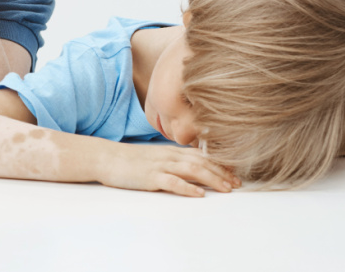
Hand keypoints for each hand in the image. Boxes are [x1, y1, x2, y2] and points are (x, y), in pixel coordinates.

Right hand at [99, 143, 240, 197]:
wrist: (106, 157)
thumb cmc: (130, 160)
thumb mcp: (155, 156)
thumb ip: (173, 160)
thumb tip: (191, 168)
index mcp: (171, 150)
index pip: (201, 155)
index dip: (220, 164)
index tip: (234, 174)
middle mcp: (169, 155)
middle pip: (202, 162)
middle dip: (222, 173)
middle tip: (237, 184)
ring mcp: (160, 165)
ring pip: (192, 170)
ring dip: (212, 179)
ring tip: (226, 189)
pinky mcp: (150, 176)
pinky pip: (172, 181)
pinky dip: (188, 188)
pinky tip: (199, 194)